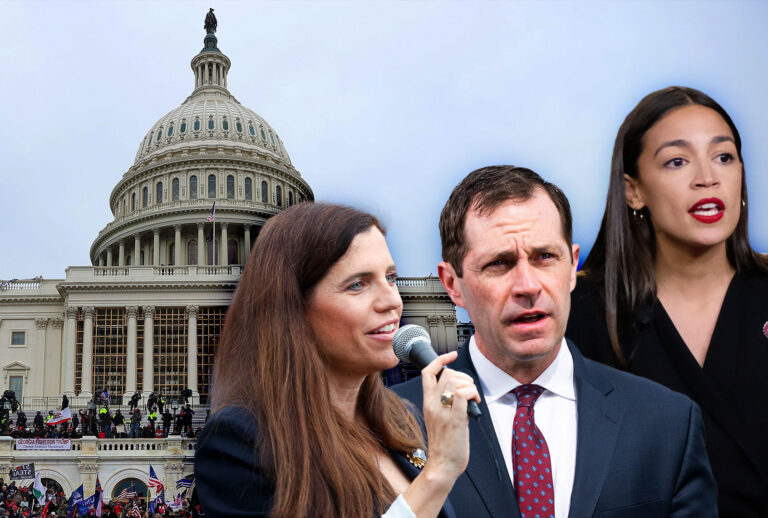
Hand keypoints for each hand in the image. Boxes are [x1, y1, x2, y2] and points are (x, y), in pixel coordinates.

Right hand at [419, 351, 479, 484]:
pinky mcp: (455, 420)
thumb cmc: (444, 444)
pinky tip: (475, 402)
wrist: (442, 466)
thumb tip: (460, 390)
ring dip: (470, 385)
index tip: (451, 355)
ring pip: (455, 381)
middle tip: (470, 390)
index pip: (427, 372)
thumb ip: (445, 402)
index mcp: (427, 403)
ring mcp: (443, 412)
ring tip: (473, 399)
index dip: (440, 360)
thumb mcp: (439, 418)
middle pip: (446, 374)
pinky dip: (472, 393)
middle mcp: (432, 405)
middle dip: (463, 376)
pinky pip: (462, 394)